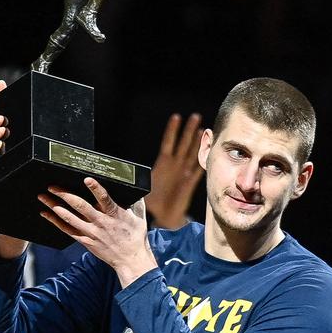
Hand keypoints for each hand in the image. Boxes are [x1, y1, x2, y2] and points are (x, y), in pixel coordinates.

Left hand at [39, 177, 154, 287]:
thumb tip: (136, 190)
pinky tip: (46, 214)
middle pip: (80, 207)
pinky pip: (67, 230)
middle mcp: (101, 223)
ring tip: (43, 197)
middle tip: (52, 186)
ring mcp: (91, 233)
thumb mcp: (139, 218)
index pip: (104, 198)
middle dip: (64, 195)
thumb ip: (136, 203)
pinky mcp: (85, 241)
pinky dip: (55, 222)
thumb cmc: (136, 238)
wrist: (130, 260)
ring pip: (70, 218)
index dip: (95, 188)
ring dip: (55, 207)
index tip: (86, 179)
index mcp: (115, 214)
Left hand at [144, 113, 202, 229]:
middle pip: (183, 144)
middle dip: (189, 130)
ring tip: (203, 128)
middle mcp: (175, 166)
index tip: (176, 117)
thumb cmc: (153, 202)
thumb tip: (124, 175)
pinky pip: (198, 168)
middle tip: (195, 116)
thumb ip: (137, 180)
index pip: (168, 143)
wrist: (164, 216)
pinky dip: (202, 158)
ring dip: (197, 141)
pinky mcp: (191, 182)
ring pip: (192, 153)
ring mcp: (184, 172)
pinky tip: (208, 150)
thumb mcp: (142, 188)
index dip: (172, 131)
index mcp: (163, 165)